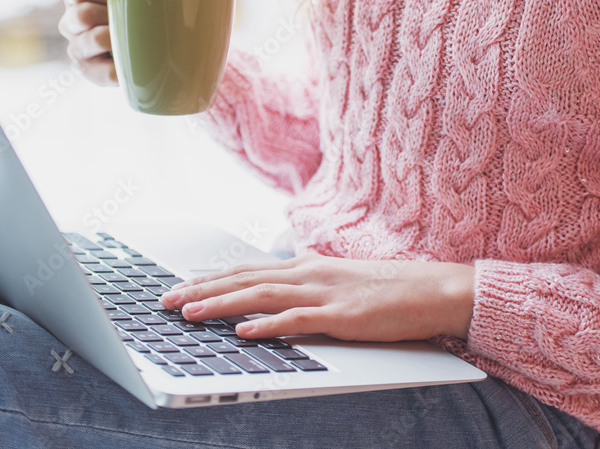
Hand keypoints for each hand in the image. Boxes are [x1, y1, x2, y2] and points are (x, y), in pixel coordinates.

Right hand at [58, 0, 128, 85]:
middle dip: (106, 12)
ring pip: (88, 42)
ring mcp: (80, 49)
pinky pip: (102, 74)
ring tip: (129, 35)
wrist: (159, 33)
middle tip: (129, 12)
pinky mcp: (92, 73)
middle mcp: (72, 23)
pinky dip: (117, 69)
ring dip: (110, 37)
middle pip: (80, 15)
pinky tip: (129, 64)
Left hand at [160, 251, 474, 342]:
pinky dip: (268, 326)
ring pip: (261, 296)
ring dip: (221, 305)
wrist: (433, 288)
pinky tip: (244, 333)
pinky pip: (298, 321)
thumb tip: (278, 293)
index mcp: (307, 266)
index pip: (248, 269)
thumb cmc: (388, 290)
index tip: (179, 285)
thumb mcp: (339, 282)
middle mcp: (309, 273)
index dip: (212, 278)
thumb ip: (308, 285)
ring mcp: (324, 293)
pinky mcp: (343, 317)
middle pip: (244, 279)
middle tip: (166, 299)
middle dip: (202, 289)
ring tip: (189, 312)